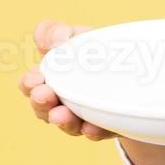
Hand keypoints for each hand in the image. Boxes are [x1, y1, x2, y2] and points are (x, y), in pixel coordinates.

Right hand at [17, 19, 116, 140]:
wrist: (136, 70)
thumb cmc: (97, 52)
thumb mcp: (78, 36)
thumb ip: (57, 33)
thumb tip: (57, 36)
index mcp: (51, 79)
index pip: (31, 84)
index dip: (29, 84)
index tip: (34, 81)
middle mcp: (63, 102)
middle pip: (44, 108)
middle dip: (41, 103)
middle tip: (43, 95)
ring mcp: (84, 117)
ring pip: (69, 124)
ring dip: (63, 120)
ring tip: (60, 114)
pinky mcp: (108, 126)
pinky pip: (99, 132)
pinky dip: (93, 131)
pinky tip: (90, 127)